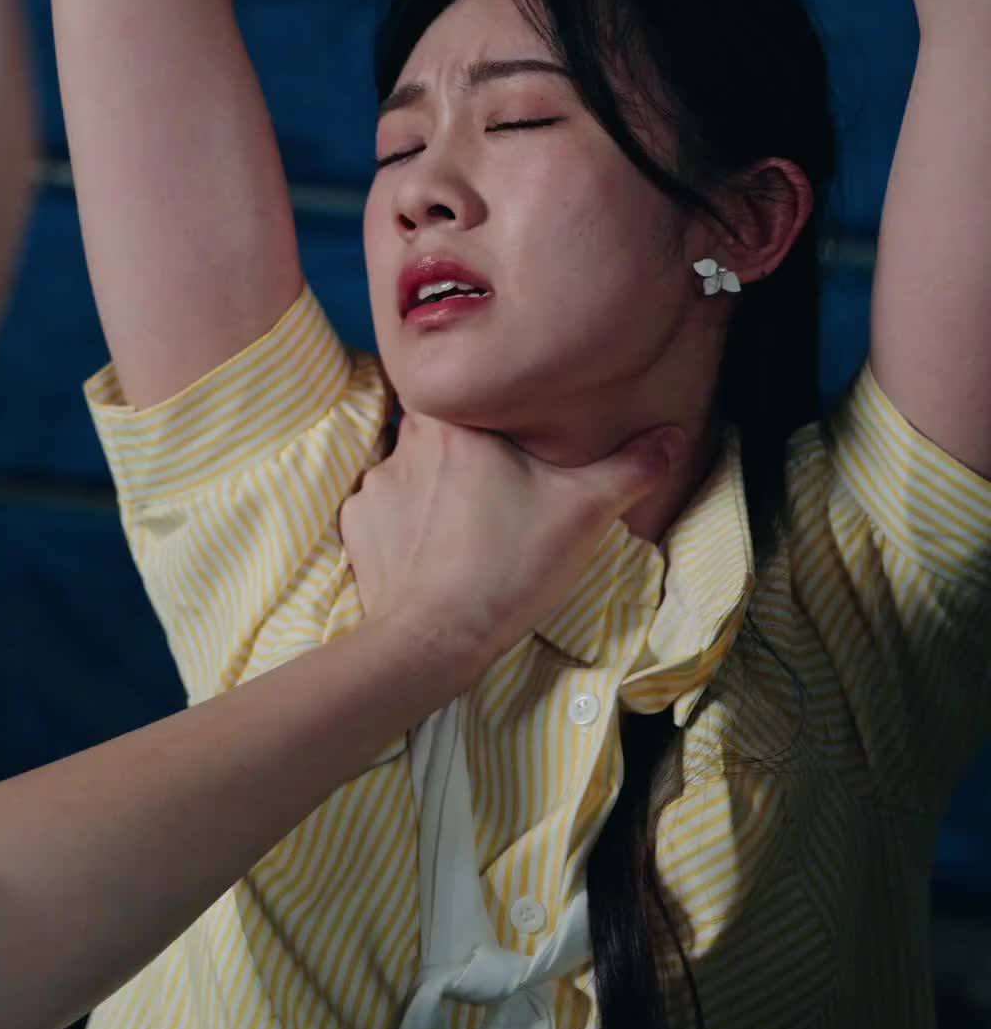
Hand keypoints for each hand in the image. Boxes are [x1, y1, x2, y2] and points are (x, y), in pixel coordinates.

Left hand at [340, 414, 683, 681]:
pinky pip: (386, 507)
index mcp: (454, 422)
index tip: (512, 429)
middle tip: (502, 481)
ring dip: (437, 486)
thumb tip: (672, 436)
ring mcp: (374, 486)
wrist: (434, 642)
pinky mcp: (357, 527)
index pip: (466, 386)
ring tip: (471, 522)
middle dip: (470, 449)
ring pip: (414, 467)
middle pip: (443, 427)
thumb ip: (630, 468)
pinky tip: (437, 549)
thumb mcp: (584, 513)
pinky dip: (408, 522)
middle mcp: (405, 443)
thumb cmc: (508, 568)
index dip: (489, 403)